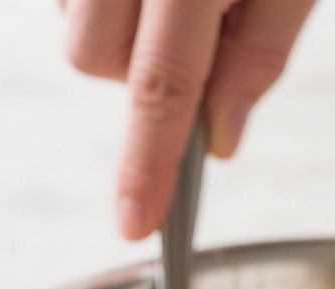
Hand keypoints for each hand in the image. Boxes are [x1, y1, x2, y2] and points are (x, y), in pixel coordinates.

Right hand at [62, 0, 316, 238]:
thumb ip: (258, 56)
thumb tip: (220, 139)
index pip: (160, 87)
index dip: (148, 162)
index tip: (136, 221)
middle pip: (93, 56)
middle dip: (136, 71)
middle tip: (192, 39)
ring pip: (77, 28)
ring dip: (121, 36)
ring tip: (171, 0)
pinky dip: (107, 5)